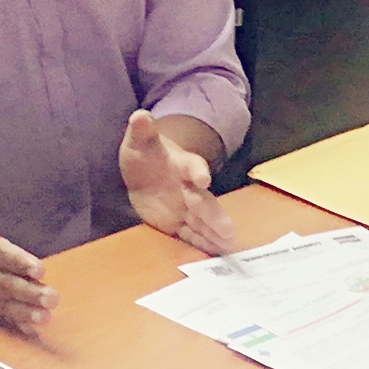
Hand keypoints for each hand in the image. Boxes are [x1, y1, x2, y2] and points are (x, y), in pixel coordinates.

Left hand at [118, 109, 235, 254]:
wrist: (143, 174)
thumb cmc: (145, 154)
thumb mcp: (139, 141)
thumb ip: (142, 131)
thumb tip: (140, 115)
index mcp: (182, 164)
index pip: (193, 166)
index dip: (198, 171)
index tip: (203, 178)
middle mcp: (190, 187)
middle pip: (204, 201)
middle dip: (215, 216)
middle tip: (229, 229)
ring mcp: (186, 206)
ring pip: (203, 220)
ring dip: (215, 233)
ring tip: (229, 245)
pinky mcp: (178, 223)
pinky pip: (192, 234)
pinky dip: (203, 243)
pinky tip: (217, 253)